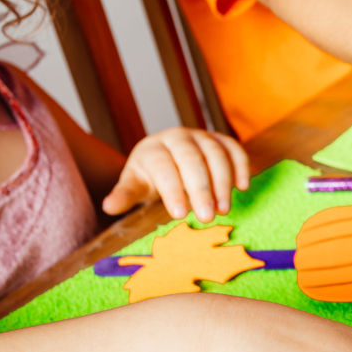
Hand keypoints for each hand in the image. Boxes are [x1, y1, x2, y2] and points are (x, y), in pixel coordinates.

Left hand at [102, 128, 249, 220]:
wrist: (165, 158)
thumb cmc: (148, 177)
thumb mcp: (134, 186)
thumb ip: (125, 195)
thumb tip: (109, 206)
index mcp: (153, 148)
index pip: (163, 167)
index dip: (172, 190)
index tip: (180, 214)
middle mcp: (178, 136)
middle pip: (191, 159)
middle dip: (201, 188)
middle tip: (208, 216)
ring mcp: (201, 135)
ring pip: (215, 153)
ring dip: (223, 182)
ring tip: (224, 209)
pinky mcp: (220, 139)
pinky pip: (234, 148)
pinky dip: (241, 165)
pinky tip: (243, 187)